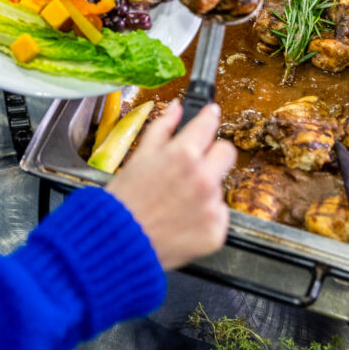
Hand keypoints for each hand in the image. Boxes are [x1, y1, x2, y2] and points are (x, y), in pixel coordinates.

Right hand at [107, 100, 235, 270]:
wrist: (120, 242)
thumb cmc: (126, 199)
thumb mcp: (140, 155)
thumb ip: (163, 127)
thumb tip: (177, 107)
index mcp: (184, 154)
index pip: (210, 124)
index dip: (208, 119)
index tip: (208, 117)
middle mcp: (203, 178)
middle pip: (227, 152)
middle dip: (214, 154)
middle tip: (195, 165)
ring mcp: (212, 206)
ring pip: (220, 186)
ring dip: (205, 189)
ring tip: (178, 200)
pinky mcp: (216, 231)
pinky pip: (218, 216)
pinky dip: (205, 217)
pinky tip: (183, 220)